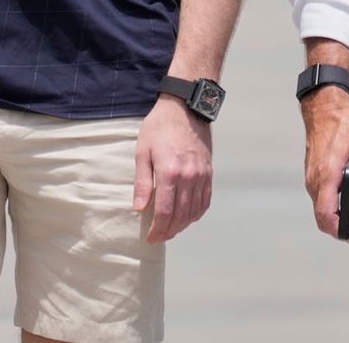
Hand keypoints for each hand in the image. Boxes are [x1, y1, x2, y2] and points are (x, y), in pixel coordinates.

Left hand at [133, 96, 212, 242]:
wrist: (185, 109)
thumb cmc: (159, 128)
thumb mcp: (143, 152)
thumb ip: (142, 182)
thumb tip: (139, 209)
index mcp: (170, 172)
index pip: (165, 212)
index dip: (157, 229)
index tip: (150, 238)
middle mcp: (189, 177)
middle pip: (180, 216)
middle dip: (169, 231)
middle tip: (158, 237)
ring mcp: (201, 175)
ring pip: (194, 211)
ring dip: (182, 225)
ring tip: (170, 229)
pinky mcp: (209, 172)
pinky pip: (205, 200)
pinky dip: (196, 213)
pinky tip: (187, 217)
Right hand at [301, 88, 348, 243]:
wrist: (323, 110)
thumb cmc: (343, 123)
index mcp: (327, 174)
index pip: (327, 215)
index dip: (344, 230)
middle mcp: (316, 181)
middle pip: (323, 221)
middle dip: (345, 232)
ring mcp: (313, 180)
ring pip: (322, 214)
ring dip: (340, 223)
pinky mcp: (314, 178)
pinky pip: (322, 203)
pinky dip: (335, 213)